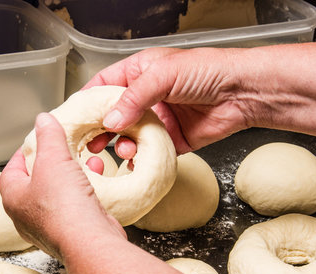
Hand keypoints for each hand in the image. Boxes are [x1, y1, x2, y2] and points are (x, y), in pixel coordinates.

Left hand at [0, 113, 126, 260]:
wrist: (90, 242)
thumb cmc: (63, 205)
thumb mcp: (53, 160)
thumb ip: (48, 137)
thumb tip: (43, 120)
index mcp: (13, 198)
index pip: (12, 169)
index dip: (24, 152)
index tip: (38, 141)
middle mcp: (27, 216)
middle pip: (36, 181)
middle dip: (53, 163)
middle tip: (62, 150)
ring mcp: (49, 226)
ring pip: (58, 194)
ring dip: (72, 175)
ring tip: (85, 160)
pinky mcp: (71, 231)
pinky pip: (75, 205)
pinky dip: (85, 190)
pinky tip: (97, 178)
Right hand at [85, 47, 251, 157]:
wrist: (242, 93)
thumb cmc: (208, 71)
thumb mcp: (164, 74)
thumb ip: (134, 97)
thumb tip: (110, 120)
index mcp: (139, 73)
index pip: (104, 86)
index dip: (87, 101)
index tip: (74, 117)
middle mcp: (145, 98)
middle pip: (112, 115)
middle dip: (99, 129)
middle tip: (89, 143)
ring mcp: (157, 120)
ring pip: (128, 137)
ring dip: (121, 145)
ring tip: (122, 149)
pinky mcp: (171, 140)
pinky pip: (149, 152)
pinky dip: (139, 159)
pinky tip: (135, 161)